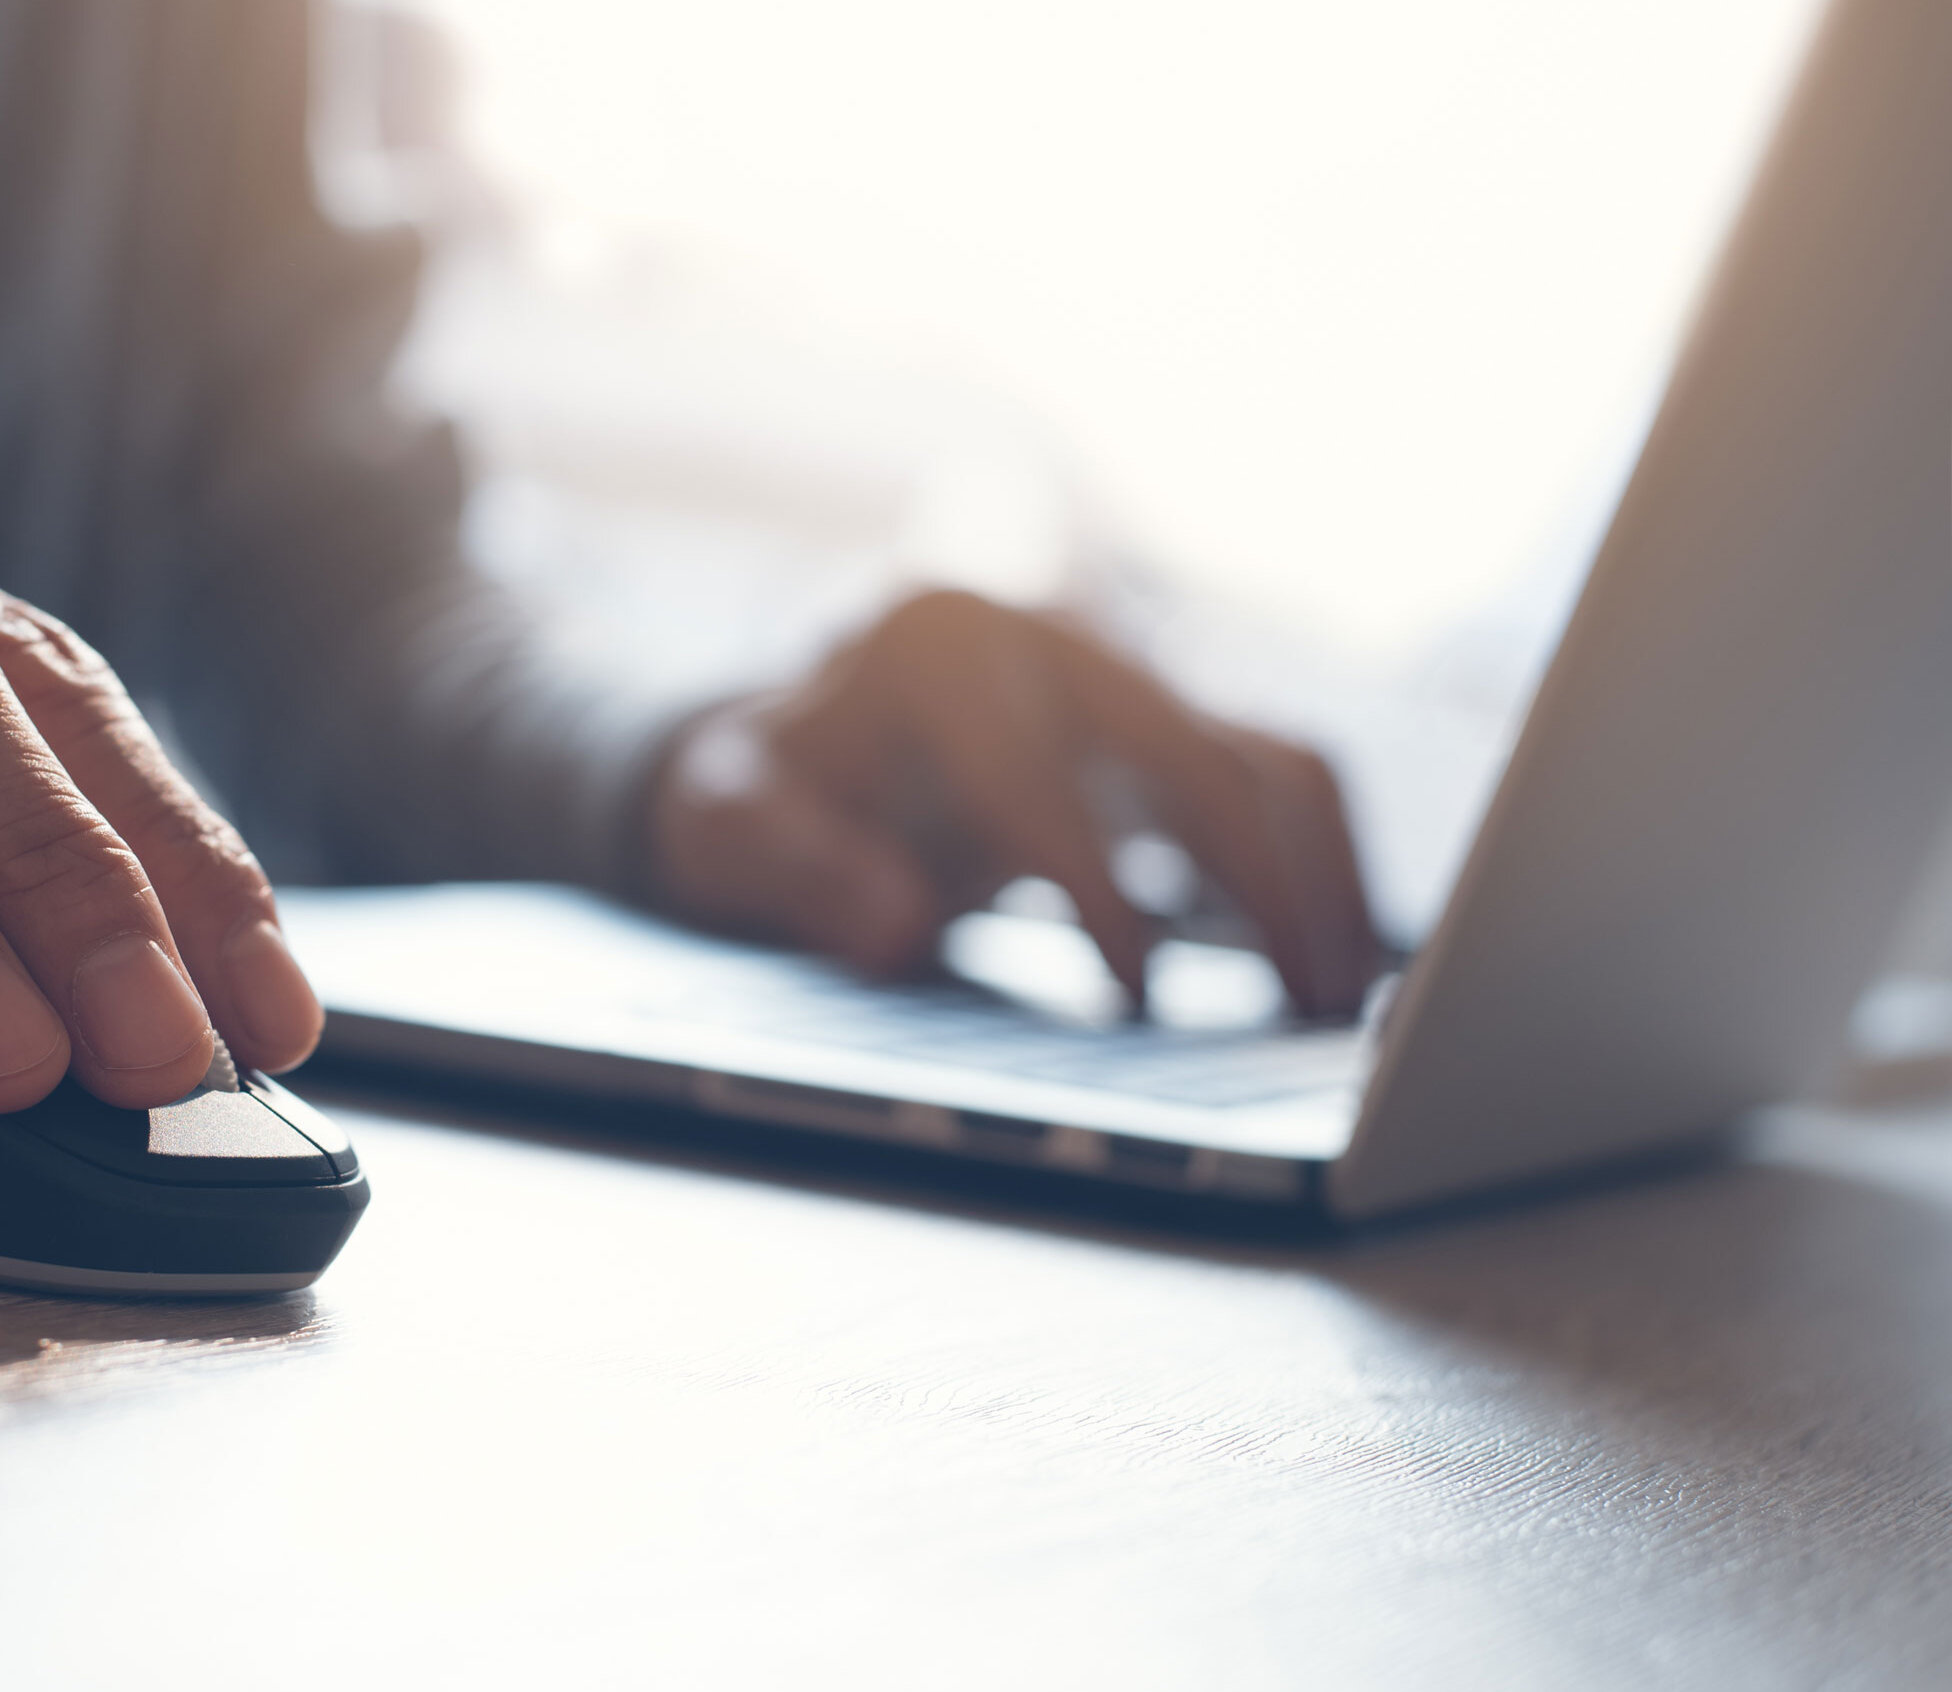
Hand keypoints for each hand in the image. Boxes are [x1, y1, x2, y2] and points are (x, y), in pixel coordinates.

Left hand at [647, 588, 1380, 1019]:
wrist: (792, 734)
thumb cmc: (758, 788)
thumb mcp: (723, 822)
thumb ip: (793, 866)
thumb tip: (897, 928)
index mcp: (937, 644)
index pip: (1037, 776)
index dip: (1094, 890)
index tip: (1139, 1001)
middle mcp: (1050, 633)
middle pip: (1193, 750)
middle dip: (1262, 884)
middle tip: (1306, 1018)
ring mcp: (1123, 668)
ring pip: (1266, 753)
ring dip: (1322, 875)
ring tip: (1344, 1003)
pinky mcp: (1169, 715)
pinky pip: (1277, 775)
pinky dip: (1322, 862)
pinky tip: (1333, 964)